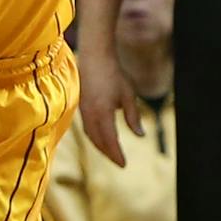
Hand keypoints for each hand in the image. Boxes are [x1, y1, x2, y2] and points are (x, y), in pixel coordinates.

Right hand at [75, 51, 131, 167]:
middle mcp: (90, 114)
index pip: (110, 140)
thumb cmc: (114, 74)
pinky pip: (86, 126)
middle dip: (108, 153)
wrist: (95, 55)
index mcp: (103, 113)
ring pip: (90, 134)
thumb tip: (140, 135)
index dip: (116, 154)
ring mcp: (83, 109)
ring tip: (110, 152)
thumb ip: (133, 117)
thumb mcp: (128, 95)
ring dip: (100, 145)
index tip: (124, 165)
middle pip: (98, 141)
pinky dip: (94, 135)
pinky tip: (100, 136)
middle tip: (118, 161)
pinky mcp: (80, 105)